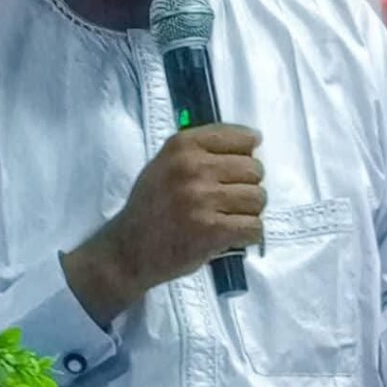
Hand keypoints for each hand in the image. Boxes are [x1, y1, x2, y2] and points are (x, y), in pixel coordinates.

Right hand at [62, 124, 264, 324]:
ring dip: (249, 211)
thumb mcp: (166, 163)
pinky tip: (233, 235)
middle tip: (231, 199)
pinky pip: (255, 226)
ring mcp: (202, 199)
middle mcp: (192, 168)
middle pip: (254, 169)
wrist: (128, 249)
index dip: (248, 151)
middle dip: (249, 185)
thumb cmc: (152, 205)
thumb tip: (251, 141)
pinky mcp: (211, 231)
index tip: (245, 161)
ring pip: (258, 198)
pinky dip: (249, 234)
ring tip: (229, 218)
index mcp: (182, 146)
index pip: (241, 137)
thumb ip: (202, 150)